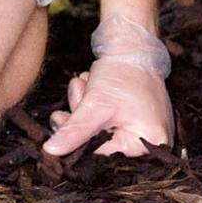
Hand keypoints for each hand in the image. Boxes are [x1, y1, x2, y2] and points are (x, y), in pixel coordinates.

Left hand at [43, 12, 173, 156]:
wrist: (131, 46)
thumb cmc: (123, 74)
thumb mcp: (96, 105)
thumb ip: (74, 131)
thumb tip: (51, 152)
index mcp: (150, 145)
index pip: (106, 156)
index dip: (80, 143)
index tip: (61, 125)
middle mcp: (149, 143)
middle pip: (100, 144)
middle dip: (82, 118)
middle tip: (78, 94)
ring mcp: (138, 130)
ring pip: (95, 130)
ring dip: (83, 106)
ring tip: (87, 84)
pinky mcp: (128, 120)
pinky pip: (101, 120)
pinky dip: (91, 104)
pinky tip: (91, 85)